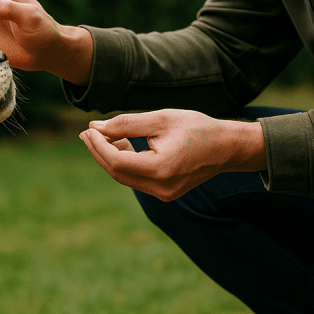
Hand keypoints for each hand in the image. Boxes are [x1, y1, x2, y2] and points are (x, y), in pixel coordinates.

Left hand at [79, 110, 267, 200]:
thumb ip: (125, 124)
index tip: (88, 129)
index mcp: (160, 170)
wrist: (227, 147)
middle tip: (86, 133)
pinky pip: (136, 179)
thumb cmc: (196, 128)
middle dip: (99, 152)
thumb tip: (95, 128)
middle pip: (117, 172)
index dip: (98, 145)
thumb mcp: (161, 119)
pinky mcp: (165, 194)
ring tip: (102, 135)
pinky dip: (125, 163)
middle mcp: (160, 189)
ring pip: (125, 177)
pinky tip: (121, 145)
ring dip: (110, 157)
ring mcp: (163, 194)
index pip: (116, 161)